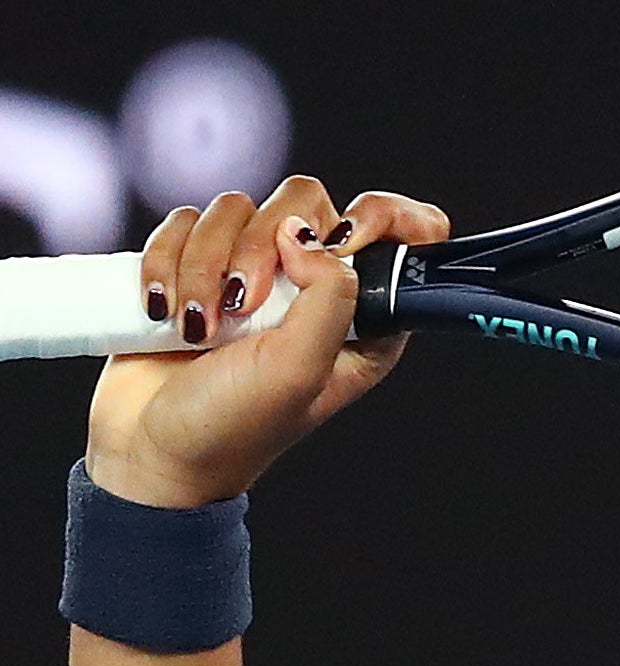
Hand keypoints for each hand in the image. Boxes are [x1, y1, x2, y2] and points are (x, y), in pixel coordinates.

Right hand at [86, 177, 450, 508]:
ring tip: (197, 327)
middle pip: (305, 200)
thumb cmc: (235, 426)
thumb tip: (307, 235)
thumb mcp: (299, 370)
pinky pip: (188, 219)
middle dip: (261, 246)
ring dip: (205, 263)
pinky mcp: (199, 264)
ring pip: (238, 207)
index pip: (405, 238)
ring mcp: (254, 273)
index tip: (347, 235)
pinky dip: (169, 258)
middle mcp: (312, 290)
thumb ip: (329, 297)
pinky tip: (163, 311)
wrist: (153, 449)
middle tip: (241, 305)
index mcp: (362, 322)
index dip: (386, 216)